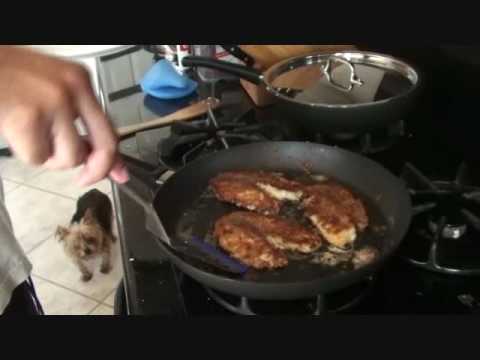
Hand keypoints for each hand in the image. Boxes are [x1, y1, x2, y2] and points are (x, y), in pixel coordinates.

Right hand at [0, 46, 128, 185]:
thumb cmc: (9, 77)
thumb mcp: (52, 89)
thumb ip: (77, 118)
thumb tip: (95, 154)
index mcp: (80, 79)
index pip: (109, 126)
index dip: (114, 157)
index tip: (119, 174)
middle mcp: (72, 90)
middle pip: (103, 147)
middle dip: (96, 170)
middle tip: (83, 179)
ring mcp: (52, 104)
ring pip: (69, 158)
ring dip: (50, 158)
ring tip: (31, 137)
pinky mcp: (28, 118)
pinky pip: (38, 158)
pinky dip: (26, 154)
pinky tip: (15, 133)